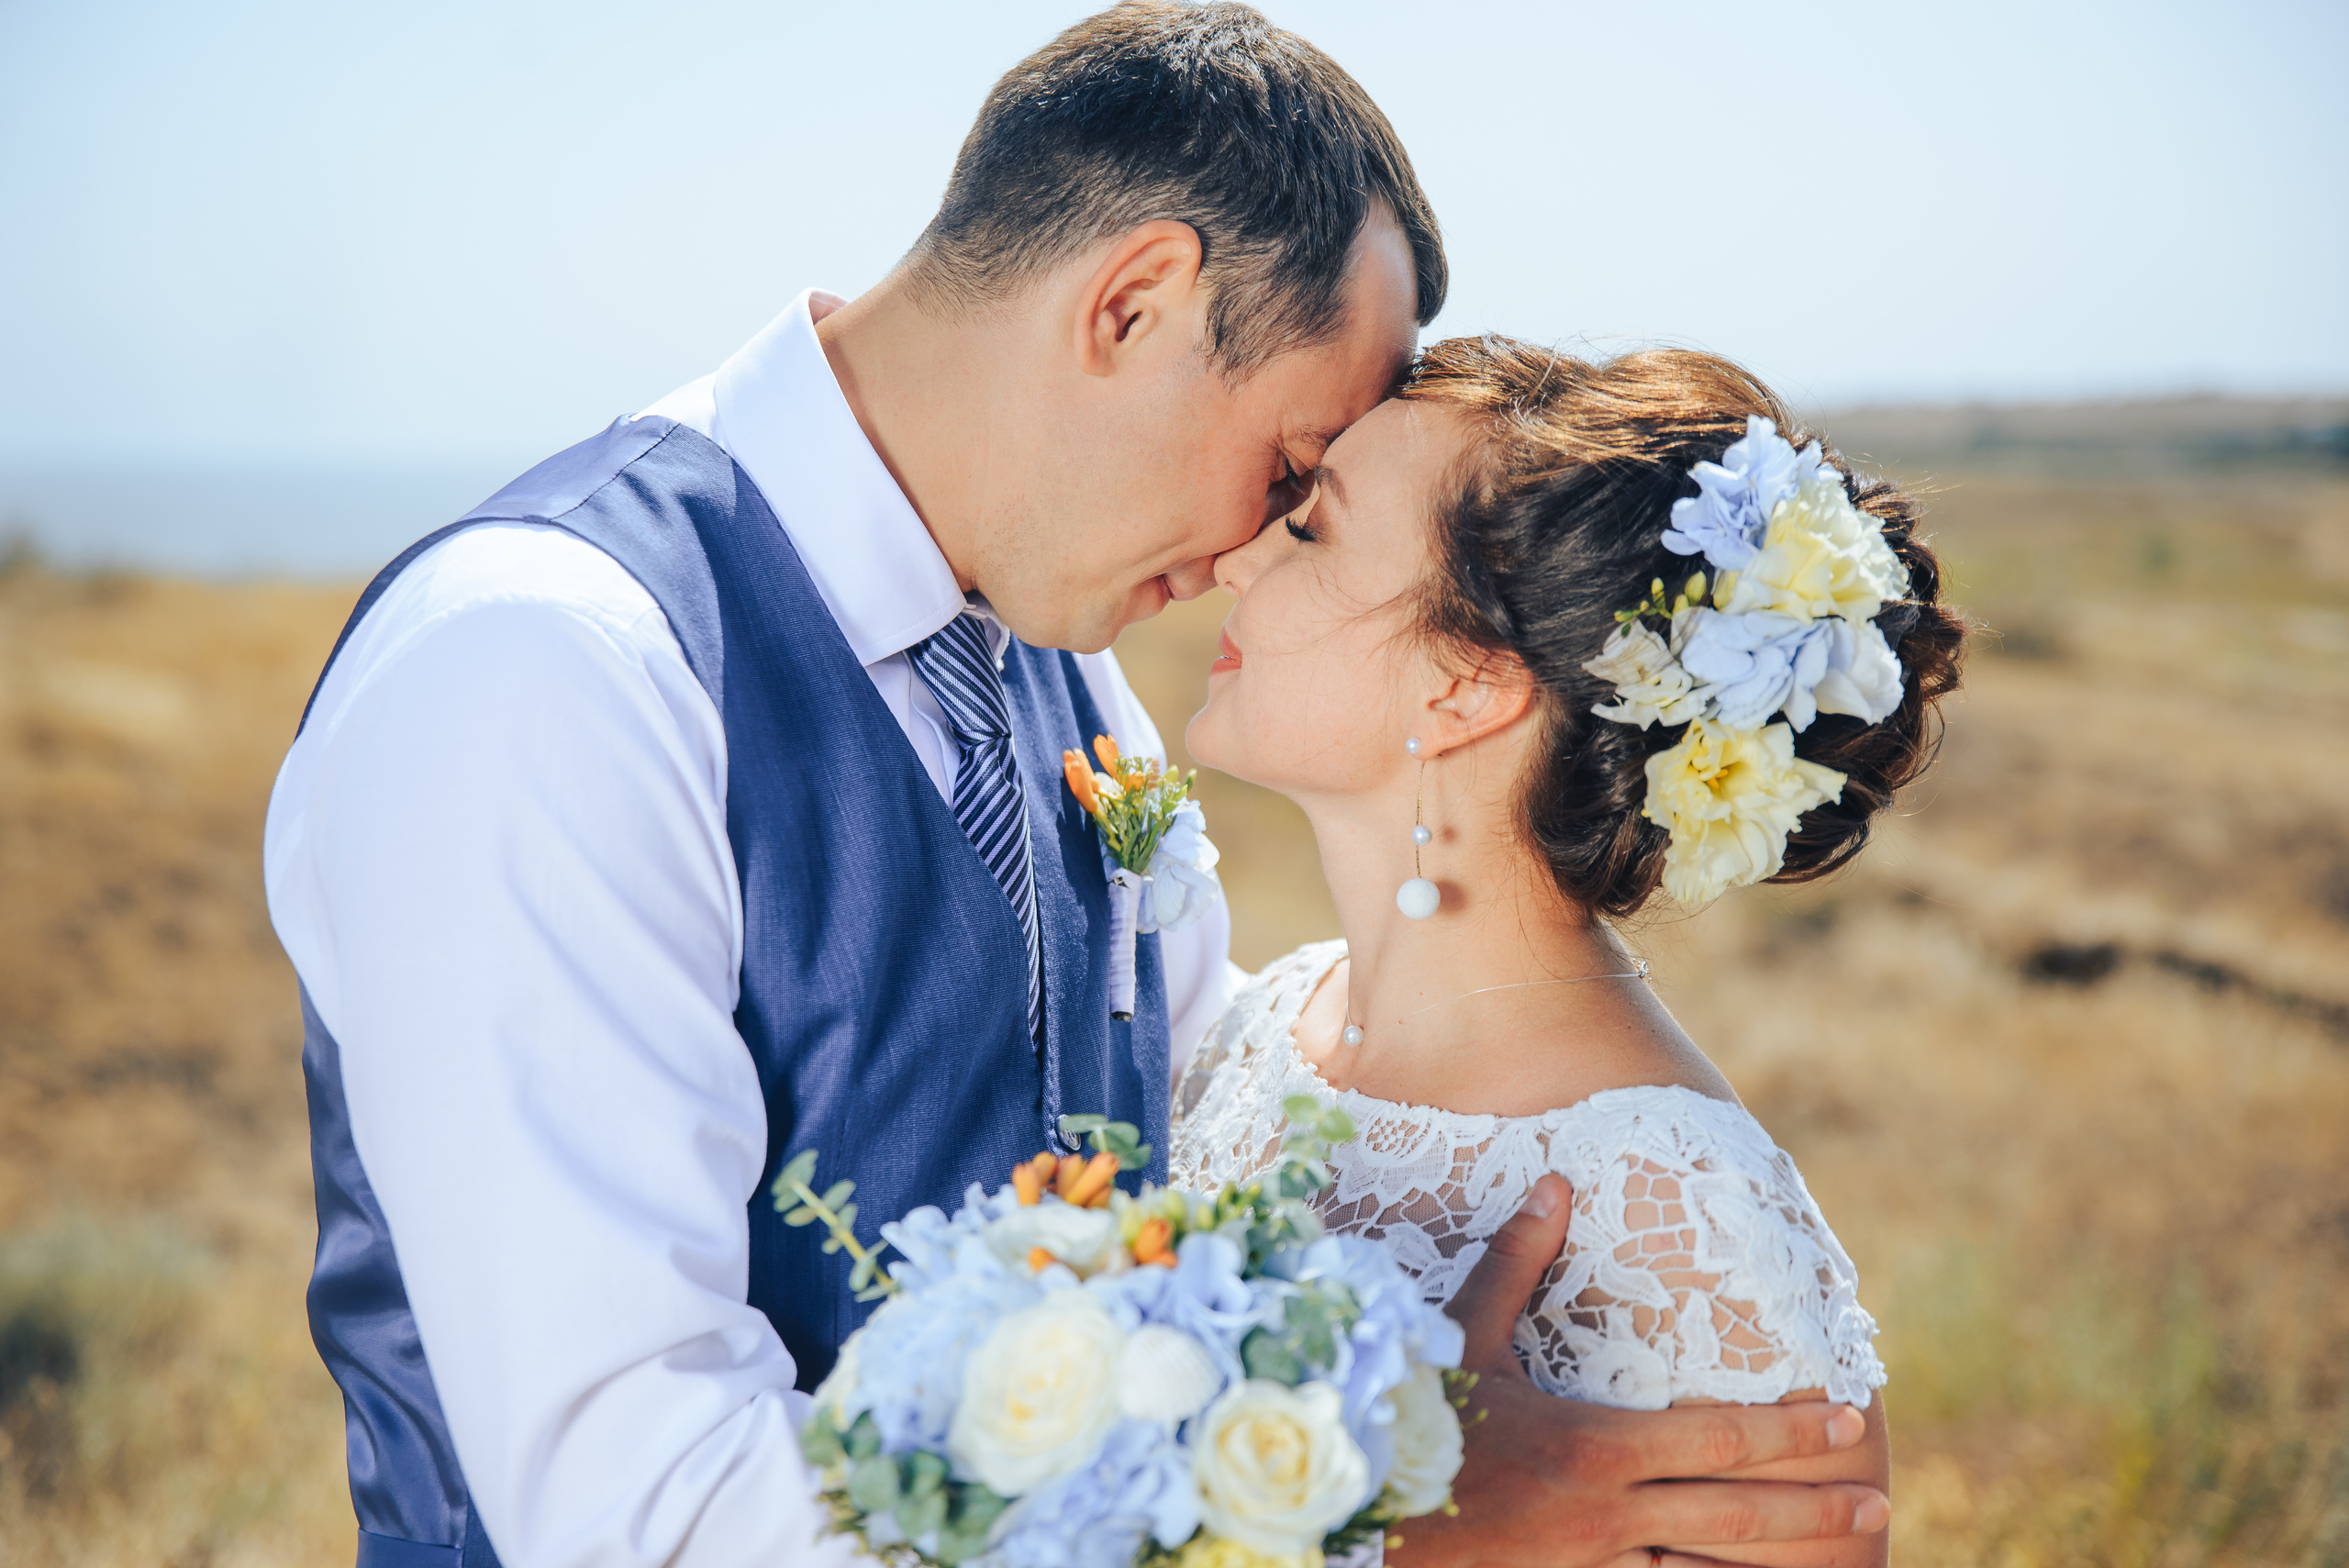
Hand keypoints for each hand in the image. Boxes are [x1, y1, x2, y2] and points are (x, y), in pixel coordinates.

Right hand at [1386, 1175, 1888, 1567]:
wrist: (1359, 1514)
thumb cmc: (1412, 1419)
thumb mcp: (1463, 1336)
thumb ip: (1516, 1262)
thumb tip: (1556, 1181)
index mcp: (1598, 1446)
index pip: (1723, 1437)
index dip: (1795, 1432)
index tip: (1853, 1423)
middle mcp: (1610, 1515)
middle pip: (1737, 1515)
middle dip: (1815, 1511)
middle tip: (1878, 1505)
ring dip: (1774, 1567)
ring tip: (1837, 1561)